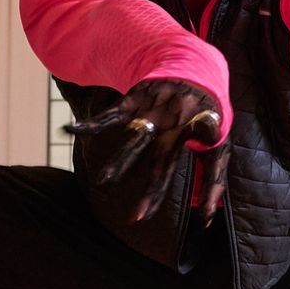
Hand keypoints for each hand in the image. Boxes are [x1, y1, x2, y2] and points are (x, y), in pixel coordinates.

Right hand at [64, 78, 228, 225]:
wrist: (193, 66)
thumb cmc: (207, 114)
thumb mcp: (220, 142)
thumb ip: (214, 180)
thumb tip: (208, 222)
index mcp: (199, 133)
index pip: (203, 166)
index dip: (209, 190)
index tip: (206, 218)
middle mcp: (175, 123)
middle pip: (162, 161)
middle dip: (152, 189)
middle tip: (139, 217)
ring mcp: (153, 111)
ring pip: (134, 140)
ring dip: (119, 161)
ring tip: (104, 181)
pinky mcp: (135, 100)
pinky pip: (111, 115)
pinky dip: (91, 124)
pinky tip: (69, 130)